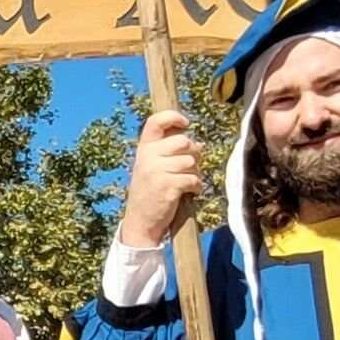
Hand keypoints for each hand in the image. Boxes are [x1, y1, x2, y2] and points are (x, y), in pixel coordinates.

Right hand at [118, 109, 203, 248]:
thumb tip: (199, 144)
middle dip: (193, 153)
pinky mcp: (167, 186)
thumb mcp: (151, 167)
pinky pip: (192, 178)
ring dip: (195, 173)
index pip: (155, 121)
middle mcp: (148, 156)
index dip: (173, 117)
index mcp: (143, 149)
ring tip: (188, 183)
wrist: (140, 221)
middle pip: (183, 141)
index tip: (185, 123)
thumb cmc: (150, 192)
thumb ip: (169, 153)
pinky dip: (196, 187)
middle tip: (189, 166)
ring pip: (190, 161)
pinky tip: (190, 192)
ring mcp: (156, 171)